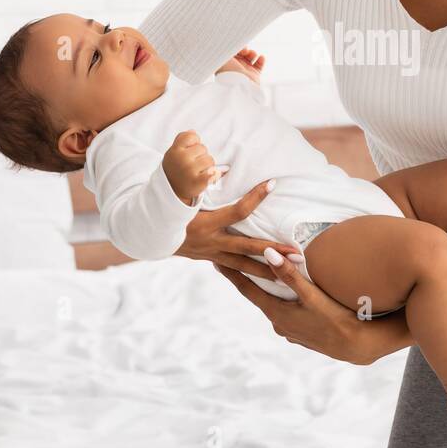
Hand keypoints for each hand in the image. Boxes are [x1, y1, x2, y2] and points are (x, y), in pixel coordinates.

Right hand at [163, 130, 217, 204]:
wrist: (171, 191)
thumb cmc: (175, 169)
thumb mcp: (173, 153)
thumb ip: (182, 140)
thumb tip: (193, 131)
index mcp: (175, 150)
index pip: (192, 136)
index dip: (194, 143)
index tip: (189, 151)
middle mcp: (181, 159)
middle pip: (203, 148)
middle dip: (200, 155)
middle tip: (192, 165)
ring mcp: (189, 170)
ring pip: (210, 160)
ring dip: (207, 166)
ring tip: (198, 172)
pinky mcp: (198, 182)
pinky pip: (214, 172)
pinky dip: (214, 175)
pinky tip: (208, 177)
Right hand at [176, 179, 298, 281]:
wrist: (149, 232)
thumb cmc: (168, 207)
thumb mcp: (184, 195)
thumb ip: (204, 184)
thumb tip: (225, 168)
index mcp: (205, 223)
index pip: (238, 211)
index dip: (255, 197)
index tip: (272, 184)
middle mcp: (211, 242)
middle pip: (248, 248)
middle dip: (274, 252)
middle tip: (297, 253)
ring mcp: (211, 254)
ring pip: (244, 266)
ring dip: (267, 270)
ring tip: (289, 275)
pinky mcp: (211, 260)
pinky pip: (234, 270)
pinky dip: (249, 275)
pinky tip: (265, 279)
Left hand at [211, 248, 411, 365]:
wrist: (356, 346)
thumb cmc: (335, 319)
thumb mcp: (312, 296)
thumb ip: (289, 275)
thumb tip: (266, 253)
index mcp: (277, 314)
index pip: (248, 289)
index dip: (232, 274)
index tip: (217, 261)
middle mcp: (279, 324)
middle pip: (259, 296)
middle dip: (249, 280)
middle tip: (236, 262)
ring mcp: (290, 331)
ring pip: (274, 305)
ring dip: (269, 291)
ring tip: (262, 275)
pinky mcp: (301, 333)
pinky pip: (286, 312)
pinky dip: (283, 301)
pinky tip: (288, 296)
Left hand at [216, 48, 264, 83]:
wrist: (239, 86)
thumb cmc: (228, 72)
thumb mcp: (222, 57)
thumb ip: (224, 48)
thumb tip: (228, 41)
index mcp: (226, 64)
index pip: (231, 51)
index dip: (235, 46)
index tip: (238, 44)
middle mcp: (235, 67)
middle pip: (241, 53)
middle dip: (244, 49)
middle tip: (245, 50)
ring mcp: (245, 71)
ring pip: (250, 57)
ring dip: (252, 53)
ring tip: (253, 54)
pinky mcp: (254, 75)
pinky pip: (259, 65)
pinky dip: (261, 60)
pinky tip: (261, 57)